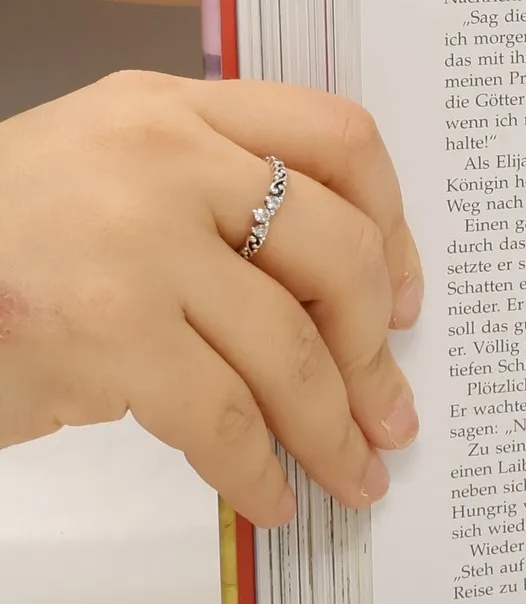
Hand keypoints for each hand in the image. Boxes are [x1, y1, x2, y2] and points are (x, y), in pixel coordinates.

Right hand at [0, 72, 422, 525]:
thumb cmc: (1, 244)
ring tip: (356, 473)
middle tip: (392, 411)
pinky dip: (257, 470)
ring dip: (334, 428)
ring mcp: (135, 241)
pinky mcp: (105, 331)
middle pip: (337, 248)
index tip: (408, 299)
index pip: (337, 136)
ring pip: (290, 347)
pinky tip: (271, 498)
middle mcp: (165, 155)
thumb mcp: (107, 178)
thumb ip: (214, 204)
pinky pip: (222, 416)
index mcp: (173, 105)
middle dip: (376, 348)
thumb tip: (343, 309)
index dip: (395, 225)